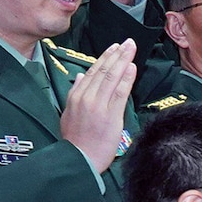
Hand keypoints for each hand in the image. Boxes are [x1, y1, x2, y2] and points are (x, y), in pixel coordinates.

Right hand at [58, 40, 138, 173]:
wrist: (79, 159)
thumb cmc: (77, 139)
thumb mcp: (69, 112)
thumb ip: (76, 92)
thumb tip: (81, 75)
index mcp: (76, 96)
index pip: (93, 71)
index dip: (105, 57)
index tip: (115, 47)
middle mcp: (86, 97)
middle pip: (104, 71)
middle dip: (117, 54)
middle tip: (128, 42)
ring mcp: (98, 105)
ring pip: (112, 78)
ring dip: (123, 61)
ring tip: (131, 48)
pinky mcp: (110, 115)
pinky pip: (120, 93)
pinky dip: (126, 78)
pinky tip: (132, 67)